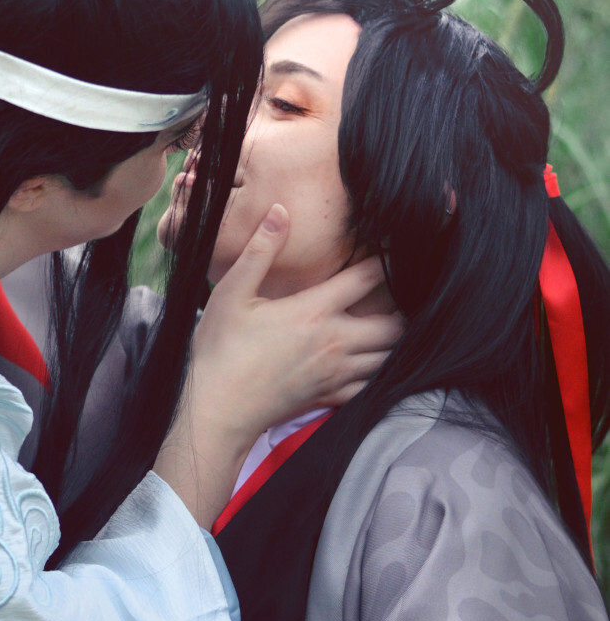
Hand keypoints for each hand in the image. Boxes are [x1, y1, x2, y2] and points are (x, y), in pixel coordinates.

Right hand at [154, 206, 402, 524]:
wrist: (217, 410)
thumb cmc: (220, 350)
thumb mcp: (231, 293)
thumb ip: (261, 251)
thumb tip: (280, 210)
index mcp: (314, 311)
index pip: (366, 278)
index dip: (384, 260)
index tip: (390, 250)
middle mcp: (335, 342)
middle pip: (394, 323)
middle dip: (401, 307)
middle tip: (397, 294)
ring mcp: (336, 373)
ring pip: (389, 356)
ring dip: (394, 340)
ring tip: (391, 324)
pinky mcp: (331, 398)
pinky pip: (372, 385)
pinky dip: (381, 372)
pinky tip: (374, 363)